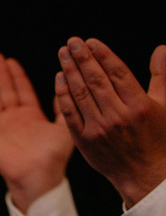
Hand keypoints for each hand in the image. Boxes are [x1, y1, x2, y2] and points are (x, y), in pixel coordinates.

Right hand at [0, 52, 73, 211]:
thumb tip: (64, 84)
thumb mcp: (65, 127)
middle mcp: (14, 119)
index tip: (11, 60)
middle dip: (0, 73)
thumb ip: (63, 106)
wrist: (39, 174)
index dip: (16, 75)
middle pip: (4, 90)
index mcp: (30, 116)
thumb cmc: (54, 155)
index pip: (21, 90)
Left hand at [54, 37, 165, 207]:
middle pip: (96, 80)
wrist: (144, 174)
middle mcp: (118, 116)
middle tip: (71, 42)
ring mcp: (99, 128)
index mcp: (139, 106)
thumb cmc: (156, 136)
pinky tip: (59, 78)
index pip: (117, 73)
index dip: (103, 55)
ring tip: (63, 55)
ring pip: (80, 94)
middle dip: (82, 58)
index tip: (91, 41)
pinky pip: (70, 113)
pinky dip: (63, 94)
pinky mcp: (84, 139)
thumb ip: (160, 76)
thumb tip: (160, 49)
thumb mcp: (164, 105)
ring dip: (70, 71)